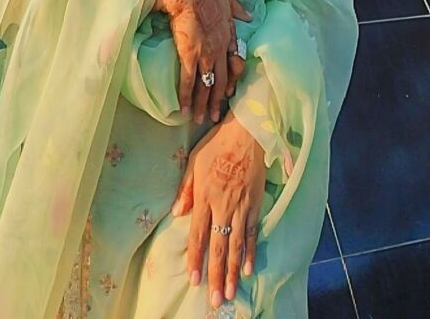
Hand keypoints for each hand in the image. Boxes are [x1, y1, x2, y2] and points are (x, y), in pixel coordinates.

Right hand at [153, 0, 251, 123]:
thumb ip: (238, 9)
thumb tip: (249, 16)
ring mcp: (205, 54)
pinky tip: (183, 110)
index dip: (231, 80)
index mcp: (229, 36)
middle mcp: (220, 50)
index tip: (229, 91)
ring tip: (199, 120)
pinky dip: (186, 97)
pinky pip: (188, 81)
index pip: (232, 64)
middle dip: (218, 101)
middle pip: (221, 81)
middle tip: (215, 117)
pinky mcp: (189, 55)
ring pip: (205, 86)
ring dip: (202, 104)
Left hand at [170, 110, 265, 309]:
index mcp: (205, 196)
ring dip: (232, 271)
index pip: (198, 234)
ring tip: (231, 293)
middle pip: (218, 247)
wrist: (247, 133)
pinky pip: (252, 233)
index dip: (195, 259)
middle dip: (215, 275)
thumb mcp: (194, 162)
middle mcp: (223, 206)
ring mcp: (241, 207)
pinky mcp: (255, 205)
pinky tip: (247, 269)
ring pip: (236, 245)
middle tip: (215, 300)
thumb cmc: (217, 145)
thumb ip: (186, 189)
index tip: (193, 279)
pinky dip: (250, 252)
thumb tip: (177, 212)